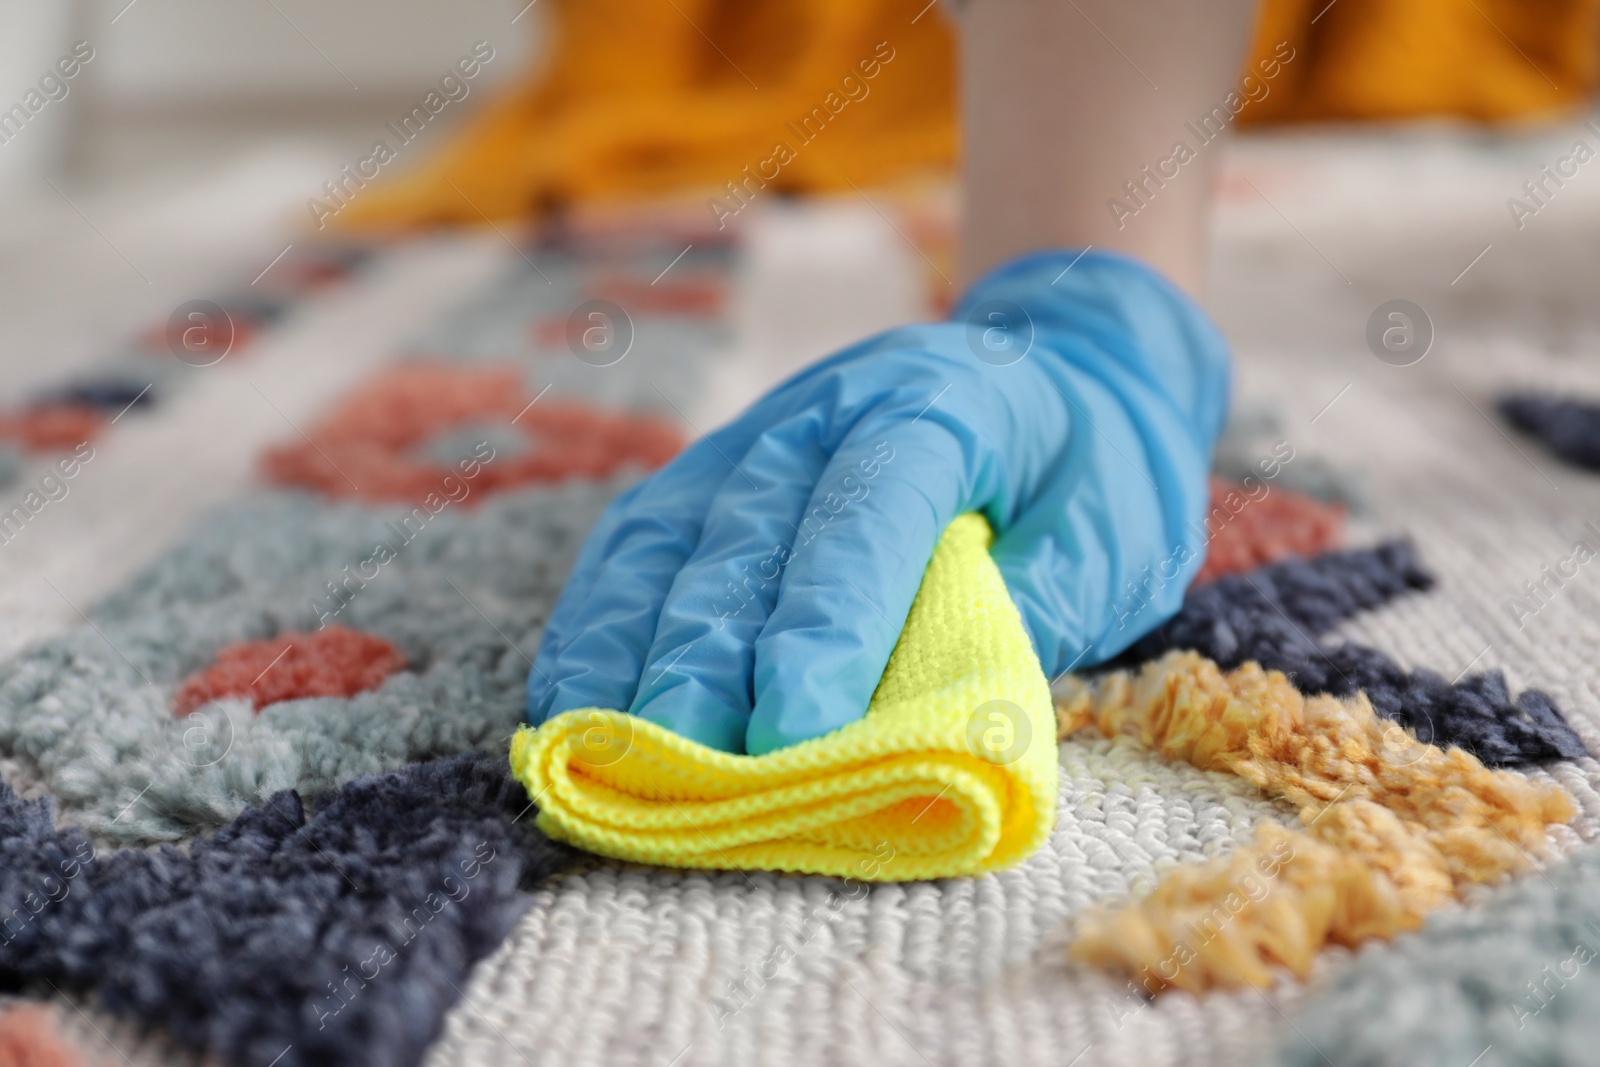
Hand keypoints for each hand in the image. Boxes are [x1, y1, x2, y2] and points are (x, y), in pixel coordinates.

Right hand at [527, 249, 1229, 754]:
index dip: (825, 625)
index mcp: (943, 407)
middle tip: (684, 770)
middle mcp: (831, 404)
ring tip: (601, 751)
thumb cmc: (1095, 472)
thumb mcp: (1109, 546)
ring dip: (629, 647)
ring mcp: (760, 432)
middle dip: (707, 659)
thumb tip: (918, 730)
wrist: (1059, 366)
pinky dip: (598, 622)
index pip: (868, 513)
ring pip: (669, 536)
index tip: (793, 733)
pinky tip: (572, 697)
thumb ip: (1022, 622)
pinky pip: (638, 541)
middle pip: (746, 533)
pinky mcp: (715, 469)